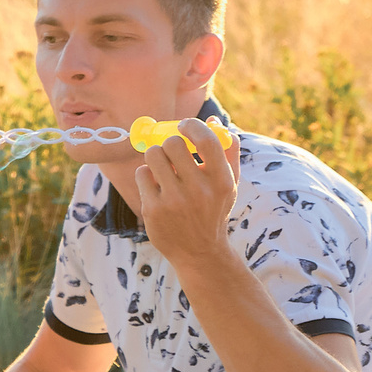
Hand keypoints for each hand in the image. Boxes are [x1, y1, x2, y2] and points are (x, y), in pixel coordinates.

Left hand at [135, 116, 237, 272]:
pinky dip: (146, 175)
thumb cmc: (213, 209)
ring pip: (153, 155)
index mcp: (222, 181)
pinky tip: (155, 186)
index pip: (206, 140)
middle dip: (169, 143)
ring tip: (162, 168)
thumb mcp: (229, 183)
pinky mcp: (153, 210)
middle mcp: (199, 192)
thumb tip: (213, 120)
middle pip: (173, 144)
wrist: (199, 251)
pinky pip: (142, 173)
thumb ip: (227, 150)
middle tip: (171, 153)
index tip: (183, 125)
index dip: (191, 126)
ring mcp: (174, 202)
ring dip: (156, 156)